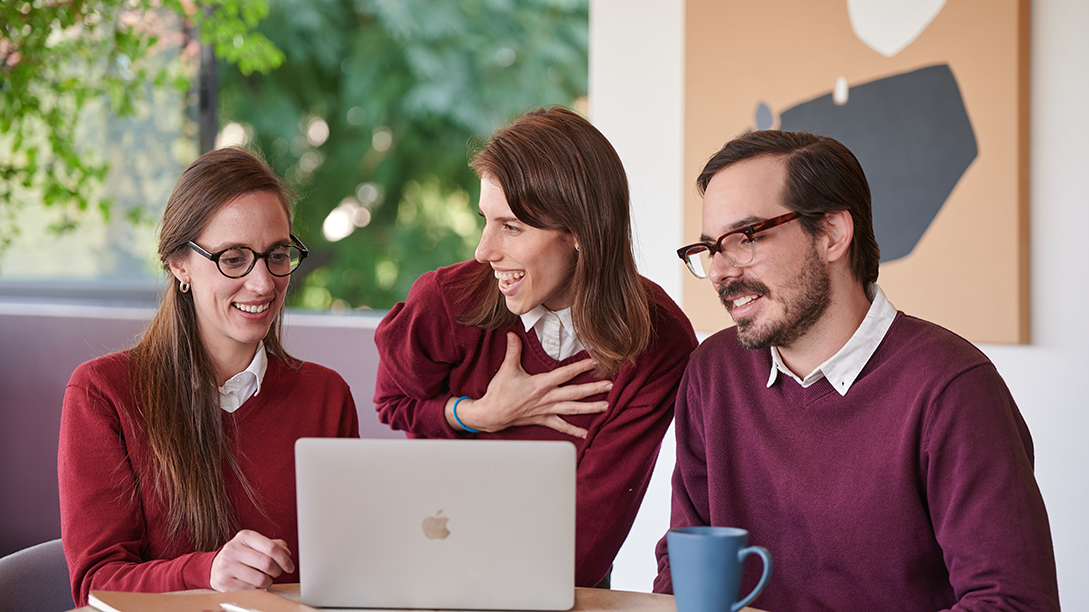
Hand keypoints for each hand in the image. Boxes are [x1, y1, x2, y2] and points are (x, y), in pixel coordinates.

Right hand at [210, 529, 294, 591]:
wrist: (215, 566)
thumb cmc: (241, 555)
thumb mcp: (255, 544)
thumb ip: (273, 545)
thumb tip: (286, 552)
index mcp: (244, 536)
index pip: (271, 547)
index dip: (284, 559)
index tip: (289, 566)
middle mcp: (233, 549)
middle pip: (267, 563)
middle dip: (277, 571)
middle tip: (277, 573)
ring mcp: (226, 566)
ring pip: (260, 578)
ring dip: (268, 581)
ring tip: (265, 578)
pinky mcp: (223, 582)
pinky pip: (250, 589)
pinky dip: (257, 588)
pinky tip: (254, 584)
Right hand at [448, 332, 612, 437]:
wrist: (491, 414)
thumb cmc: (499, 392)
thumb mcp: (506, 369)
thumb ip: (513, 351)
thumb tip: (513, 334)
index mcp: (541, 384)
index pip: (565, 374)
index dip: (581, 367)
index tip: (595, 362)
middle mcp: (547, 398)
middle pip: (575, 393)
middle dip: (594, 389)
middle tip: (610, 386)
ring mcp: (547, 410)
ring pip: (573, 409)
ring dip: (590, 408)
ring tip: (606, 406)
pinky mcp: (543, 420)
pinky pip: (561, 426)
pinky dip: (574, 430)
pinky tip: (586, 433)